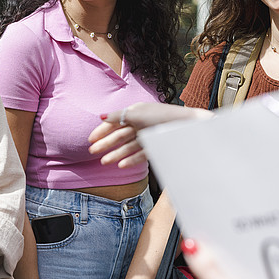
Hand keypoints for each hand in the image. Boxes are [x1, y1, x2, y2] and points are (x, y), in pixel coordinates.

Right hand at [89, 104, 208, 167]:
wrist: (189, 127)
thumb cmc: (163, 116)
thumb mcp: (138, 114)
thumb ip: (118, 116)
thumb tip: (101, 116)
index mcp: (136, 112)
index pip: (114, 121)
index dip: (102, 130)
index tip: (90, 140)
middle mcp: (141, 123)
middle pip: (119, 135)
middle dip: (105, 143)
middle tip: (92, 152)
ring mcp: (149, 135)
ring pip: (128, 146)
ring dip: (115, 154)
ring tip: (105, 162)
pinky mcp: (156, 147)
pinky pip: (140, 154)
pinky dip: (130, 160)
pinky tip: (121, 165)